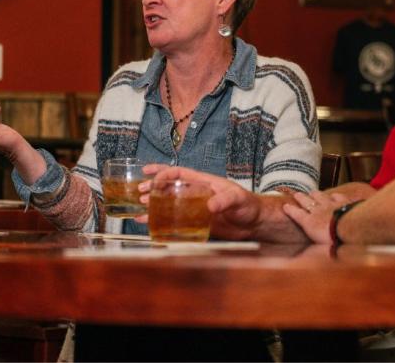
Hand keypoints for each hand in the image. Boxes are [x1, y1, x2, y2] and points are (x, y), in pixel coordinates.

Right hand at [140, 165, 264, 239]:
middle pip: (170, 186)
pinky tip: (151, 223)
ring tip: (141, 205)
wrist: (255, 223)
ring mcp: (194, 208)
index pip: (179, 172)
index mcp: (203, 182)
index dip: (164, 172)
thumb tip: (209, 206)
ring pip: (170, 202)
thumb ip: (224, 200)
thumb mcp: (237, 199)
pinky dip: (162, 221)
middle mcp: (196, 193)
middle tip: (140, 191)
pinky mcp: (196, 223)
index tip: (150, 175)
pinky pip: (175, 220)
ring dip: (155, 203)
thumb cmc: (248, 205)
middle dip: (154, 186)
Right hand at [281, 189, 354, 244]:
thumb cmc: (334, 240)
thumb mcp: (320, 249)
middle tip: (297, 194)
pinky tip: (333, 195)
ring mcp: (330, 204)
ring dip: (315, 194)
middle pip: (306, 201)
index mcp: (310, 222)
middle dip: (300, 198)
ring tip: (312, 192)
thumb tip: (304, 260)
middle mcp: (317, 211)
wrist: (351, 227)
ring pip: (320, 196)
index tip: (285, 206)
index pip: (297, 214)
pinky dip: (334, 196)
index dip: (290, 210)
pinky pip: (336, 196)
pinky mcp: (342, 202)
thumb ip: (313, 251)